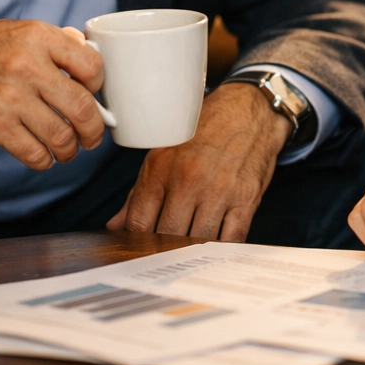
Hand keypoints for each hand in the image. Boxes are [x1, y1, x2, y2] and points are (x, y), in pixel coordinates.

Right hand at [0, 19, 105, 169]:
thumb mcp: (22, 30)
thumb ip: (58, 42)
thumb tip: (90, 56)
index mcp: (39, 38)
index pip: (91, 66)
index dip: (99, 85)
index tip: (94, 94)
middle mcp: (27, 67)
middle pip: (82, 107)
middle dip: (94, 129)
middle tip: (92, 135)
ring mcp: (10, 98)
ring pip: (61, 136)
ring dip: (70, 150)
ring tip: (68, 149)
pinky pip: (33, 153)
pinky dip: (44, 160)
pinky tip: (44, 155)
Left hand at [107, 82, 289, 240]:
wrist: (248, 111)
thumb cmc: (204, 131)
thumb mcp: (164, 153)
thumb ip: (139, 193)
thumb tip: (116, 226)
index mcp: (162, 168)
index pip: (138, 222)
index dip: (136, 242)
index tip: (140, 249)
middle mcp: (189, 179)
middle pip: (167, 235)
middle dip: (164, 249)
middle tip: (165, 253)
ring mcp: (219, 191)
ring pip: (198, 242)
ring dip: (193, 251)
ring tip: (189, 252)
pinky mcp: (246, 199)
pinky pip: (231, 239)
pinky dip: (221, 250)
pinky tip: (215, 248)